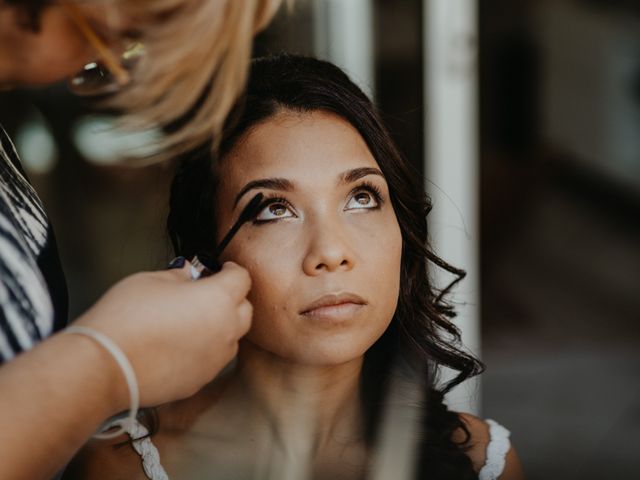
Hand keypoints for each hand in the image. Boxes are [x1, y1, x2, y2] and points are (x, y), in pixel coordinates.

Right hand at [74, 261, 251, 409]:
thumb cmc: (126, 319)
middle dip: (231, 298)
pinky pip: (213, 360)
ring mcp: (216, 359)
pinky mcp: (201, 381)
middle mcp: (225, 330)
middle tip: (208, 292)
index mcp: (218, 299)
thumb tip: (188, 275)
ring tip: (193, 320)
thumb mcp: (151, 279)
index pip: (241, 278)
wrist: (105, 366)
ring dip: (221, 326)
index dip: (231, 270)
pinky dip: (205, 349)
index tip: (222, 269)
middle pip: (244, 309)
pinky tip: (181, 344)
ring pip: (232, 337)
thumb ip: (179, 276)